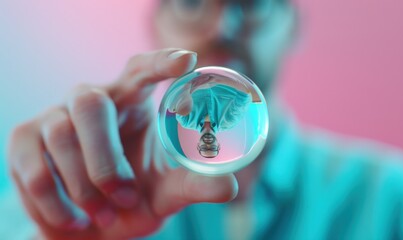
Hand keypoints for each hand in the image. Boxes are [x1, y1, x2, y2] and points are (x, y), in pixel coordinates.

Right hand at [7, 49, 237, 239]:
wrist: (87, 228)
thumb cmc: (133, 199)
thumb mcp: (167, 192)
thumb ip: (195, 185)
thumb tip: (230, 185)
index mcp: (131, 102)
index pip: (141, 69)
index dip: (160, 61)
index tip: (187, 60)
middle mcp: (91, 101)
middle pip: (90, 103)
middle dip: (106, 159)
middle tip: (124, 197)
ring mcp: (53, 117)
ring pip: (60, 136)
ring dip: (84, 187)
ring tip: (102, 216)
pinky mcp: (24, 141)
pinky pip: (33, 170)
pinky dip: (55, 205)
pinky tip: (74, 220)